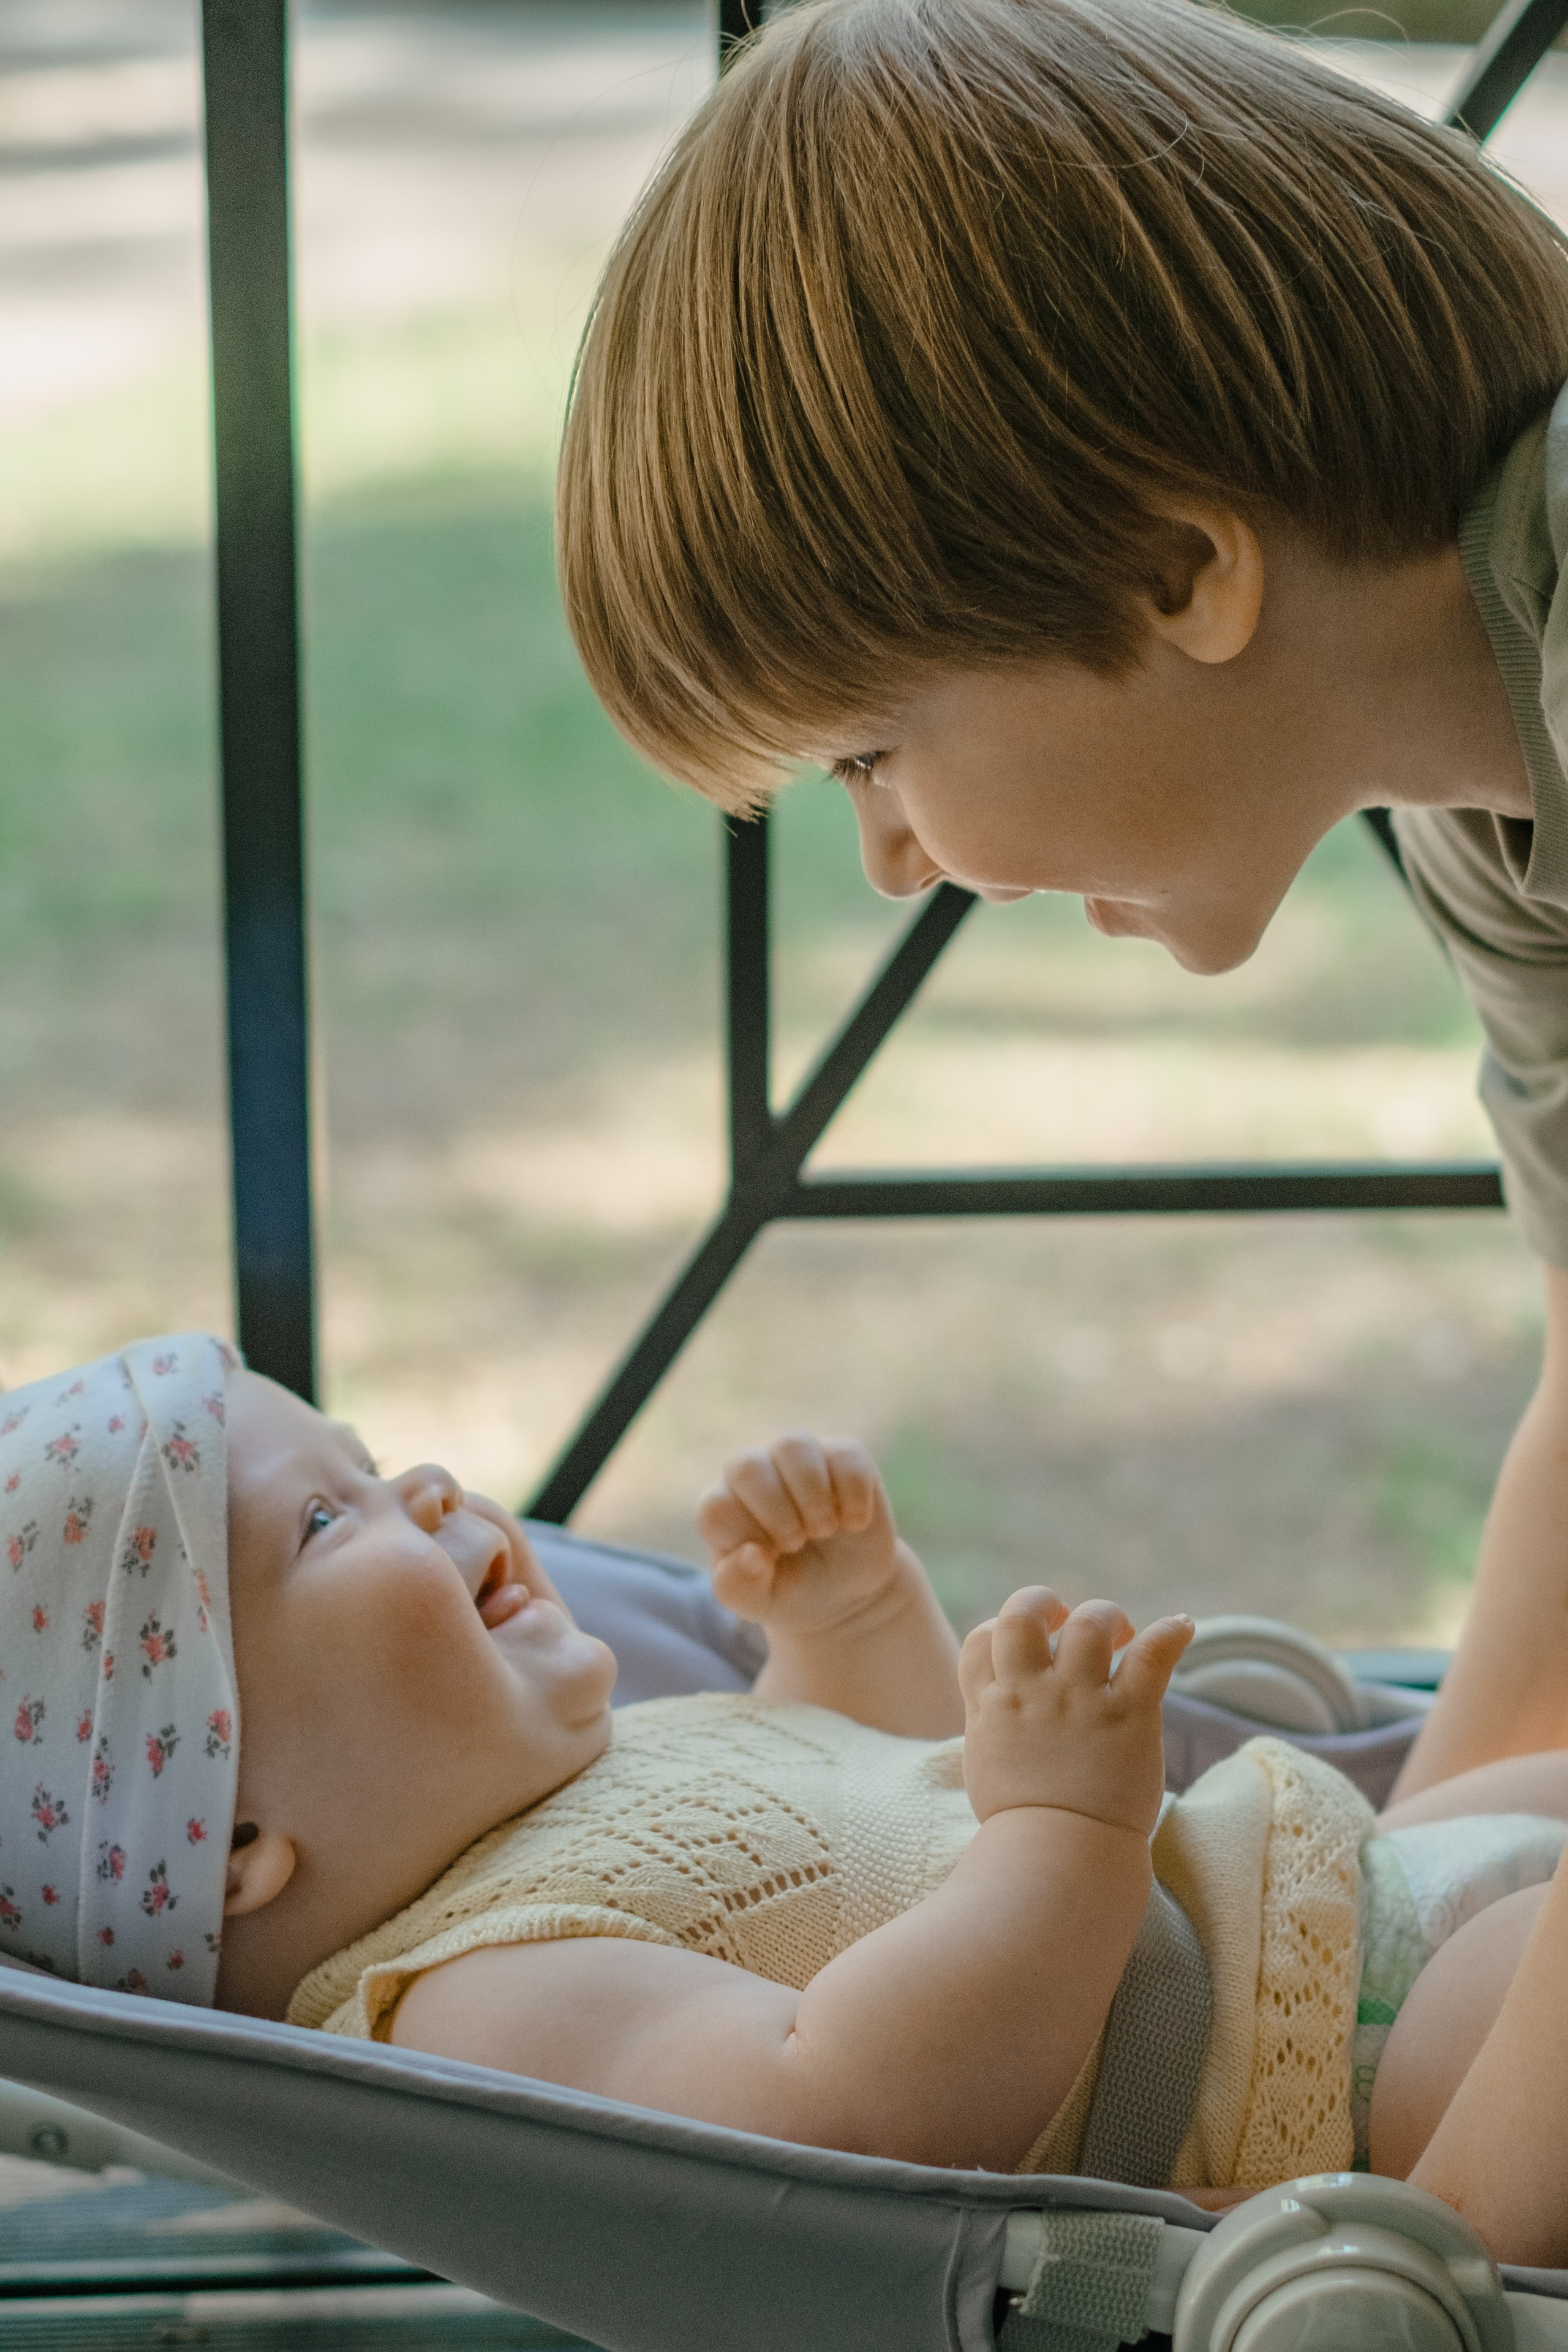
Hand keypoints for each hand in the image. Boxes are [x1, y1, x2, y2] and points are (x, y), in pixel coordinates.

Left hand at [696, 1434, 917, 1638]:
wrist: (846, 1592)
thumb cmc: (790, 1591)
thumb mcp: (759, 1602)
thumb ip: (738, 1587)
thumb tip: (752, 1553)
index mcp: (725, 1505)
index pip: (717, 1506)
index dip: (746, 1537)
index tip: (771, 1559)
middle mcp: (756, 1473)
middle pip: (747, 1466)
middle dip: (776, 1512)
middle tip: (796, 1543)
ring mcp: (799, 1459)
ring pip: (793, 1445)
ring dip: (812, 1495)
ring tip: (824, 1528)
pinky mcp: (844, 1456)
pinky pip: (846, 1454)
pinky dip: (853, 1495)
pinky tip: (853, 1523)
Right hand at [960, 1588, 1192, 1834]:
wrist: (1058, 1862)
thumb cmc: (1021, 1829)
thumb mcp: (986, 1766)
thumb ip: (992, 1726)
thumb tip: (998, 1706)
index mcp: (993, 1706)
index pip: (984, 1638)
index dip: (1001, 1629)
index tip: (1026, 1647)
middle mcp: (1032, 1693)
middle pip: (1025, 1611)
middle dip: (1044, 1602)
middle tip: (1065, 1619)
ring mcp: (1080, 1701)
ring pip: (1090, 1622)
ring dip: (1107, 1617)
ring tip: (1121, 1635)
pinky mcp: (1128, 1715)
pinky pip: (1153, 1656)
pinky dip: (1172, 1633)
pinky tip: (1183, 1626)